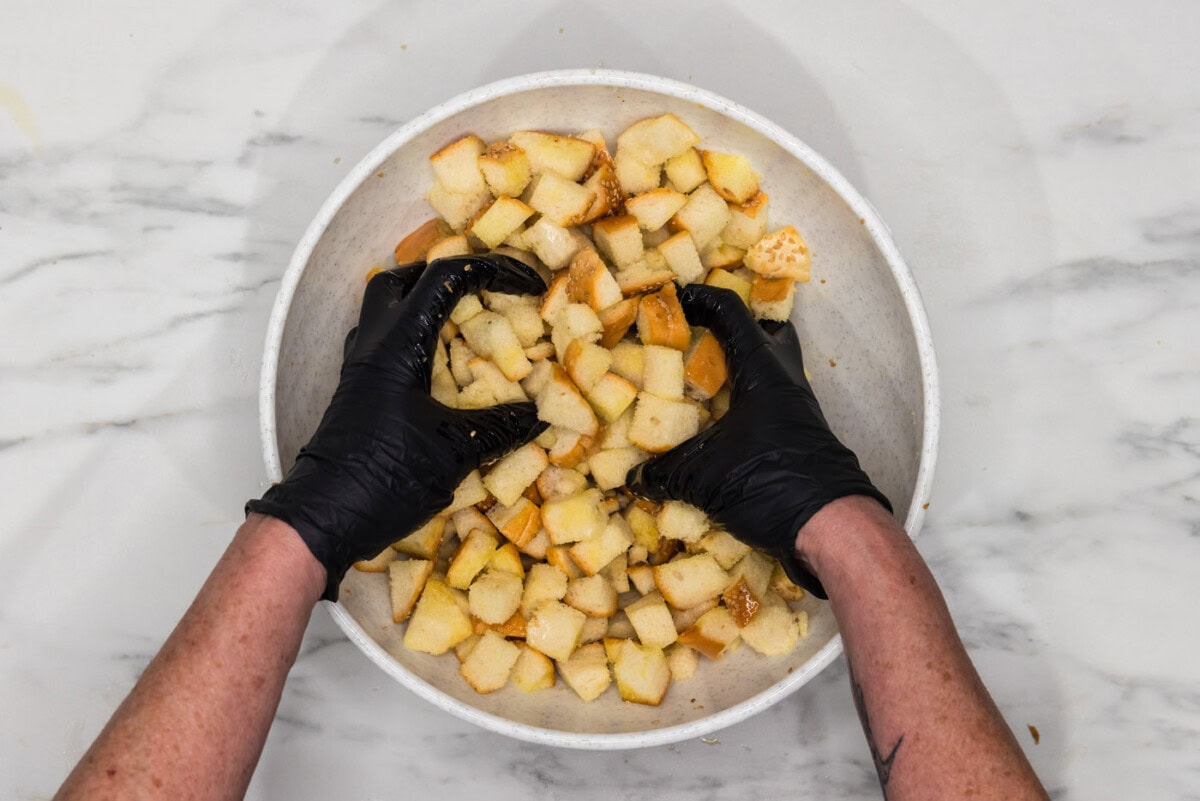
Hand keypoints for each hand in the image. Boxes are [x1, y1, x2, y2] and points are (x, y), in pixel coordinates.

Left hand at [248, 254, 546, 599]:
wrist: (325, 517)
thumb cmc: (387, 476)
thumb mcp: (456, 449)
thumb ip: (501, 426)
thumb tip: (538, 415)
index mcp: (398, 344)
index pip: (444, 278)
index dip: (491, 270)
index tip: (528, 286)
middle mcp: (373, 345)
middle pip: (403, 279)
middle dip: (448, 274)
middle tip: (487, 290)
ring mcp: (359, 369)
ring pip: (388, 311)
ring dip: (427, 306)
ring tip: (469, 325)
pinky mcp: (357, 394)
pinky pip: (386, 347)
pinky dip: (417, 343)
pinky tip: (442, 370)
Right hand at [626, 286, 889, 597]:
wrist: (830, 528)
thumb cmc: (770, 485)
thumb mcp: (704, 479)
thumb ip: (664, 473)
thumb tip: (633, 478)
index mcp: (762, 372)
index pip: (731, 313)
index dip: (699, 299)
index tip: (671, 299)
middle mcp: (786, 382)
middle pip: (767, 332)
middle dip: (734, 329)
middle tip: (699, 338)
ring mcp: (798, 410)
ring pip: (770, 371)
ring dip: (739, 371)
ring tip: (700, 387)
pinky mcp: (801, 438)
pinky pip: (770, 406)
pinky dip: (744, 408)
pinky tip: (719, 432)